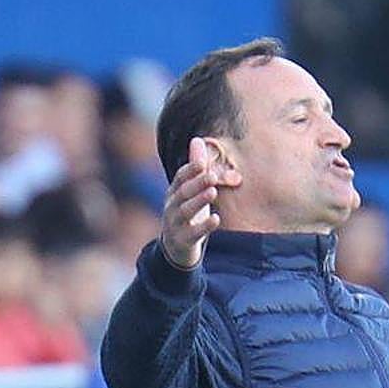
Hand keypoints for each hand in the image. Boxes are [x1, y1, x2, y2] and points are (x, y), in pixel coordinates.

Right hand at [161, 137, 221, 268]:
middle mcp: (172, 206)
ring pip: (185, 211)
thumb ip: (195, 167)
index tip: (203, 162)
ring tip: (213, 192)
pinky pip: (193, 233)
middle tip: (211, 175)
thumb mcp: (190, 190)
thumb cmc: (187, 213)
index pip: (180, 178)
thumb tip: (197, 139)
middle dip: (196, 183)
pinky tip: (216, 219)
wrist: (175, 247)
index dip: (190, 170)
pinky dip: (204, 226)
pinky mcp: (183, 240)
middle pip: (182, 192)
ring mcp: (175, 224)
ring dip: (199, 201)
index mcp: (174, 192)